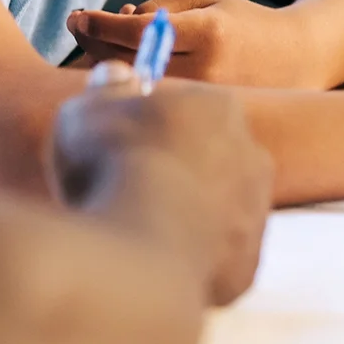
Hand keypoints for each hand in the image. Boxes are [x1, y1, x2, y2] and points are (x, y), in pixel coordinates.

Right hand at [48, 70, 274, 304]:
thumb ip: (105, 90)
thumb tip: (117, 75)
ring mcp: (256, 216)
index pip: (184, 107)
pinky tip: (150, 263)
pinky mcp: (246, 268)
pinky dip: (186, 260)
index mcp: (218, 107)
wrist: (142, 248)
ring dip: (183, 216)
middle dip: (174, 168)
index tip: (115, 139)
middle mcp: (252, 156)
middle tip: (124, 186)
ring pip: (214, 211)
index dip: (146, 122)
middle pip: (208, 157)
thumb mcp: (87, 111)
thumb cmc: (113, 165)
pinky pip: (213, 259)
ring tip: (134, 230)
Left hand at [67, 0, 324, 89]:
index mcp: (207, 34)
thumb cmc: (241, 21)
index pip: (137, 32)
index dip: (99, 24)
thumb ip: (155, 7)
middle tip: (79, 26)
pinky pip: (150, 106)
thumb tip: (115, 26)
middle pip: (128, 62)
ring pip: (134, 88)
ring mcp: (203, 103)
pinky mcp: (201, 122)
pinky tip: (124, 70)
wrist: (296, 59)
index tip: (77, 17)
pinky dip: (128, 87)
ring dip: (107, 65)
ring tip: (105, 44)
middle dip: (94, 43)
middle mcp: (205, 73)